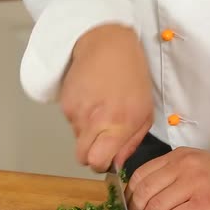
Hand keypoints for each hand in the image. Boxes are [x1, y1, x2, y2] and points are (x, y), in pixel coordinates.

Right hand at [60, 24, 153, 171]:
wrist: (106, 45)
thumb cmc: (131, 76)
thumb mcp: (144, 111)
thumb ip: (132, 142)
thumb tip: (118, 163)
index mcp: (119, 123)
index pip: (98, 162)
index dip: (102, 164)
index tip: (107, 158)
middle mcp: (95, 120)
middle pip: (82, 157)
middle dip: (91, 155)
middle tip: (101, 142)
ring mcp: (77, 112)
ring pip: (77, 138)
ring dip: (88, 132)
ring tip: (100, 109)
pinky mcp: (65, 103)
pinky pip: (71, 122)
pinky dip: (81, 116)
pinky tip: (92, 100)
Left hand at [126, 147, 209, 209]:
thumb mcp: (194, 166)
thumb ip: (171, 176)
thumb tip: (144, 201)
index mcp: (176, 157)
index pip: (139, 175)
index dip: (128, 196)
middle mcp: (181, 167)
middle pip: (142, 192)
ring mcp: (192, 184)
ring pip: (154, 207)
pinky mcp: (203, 204)